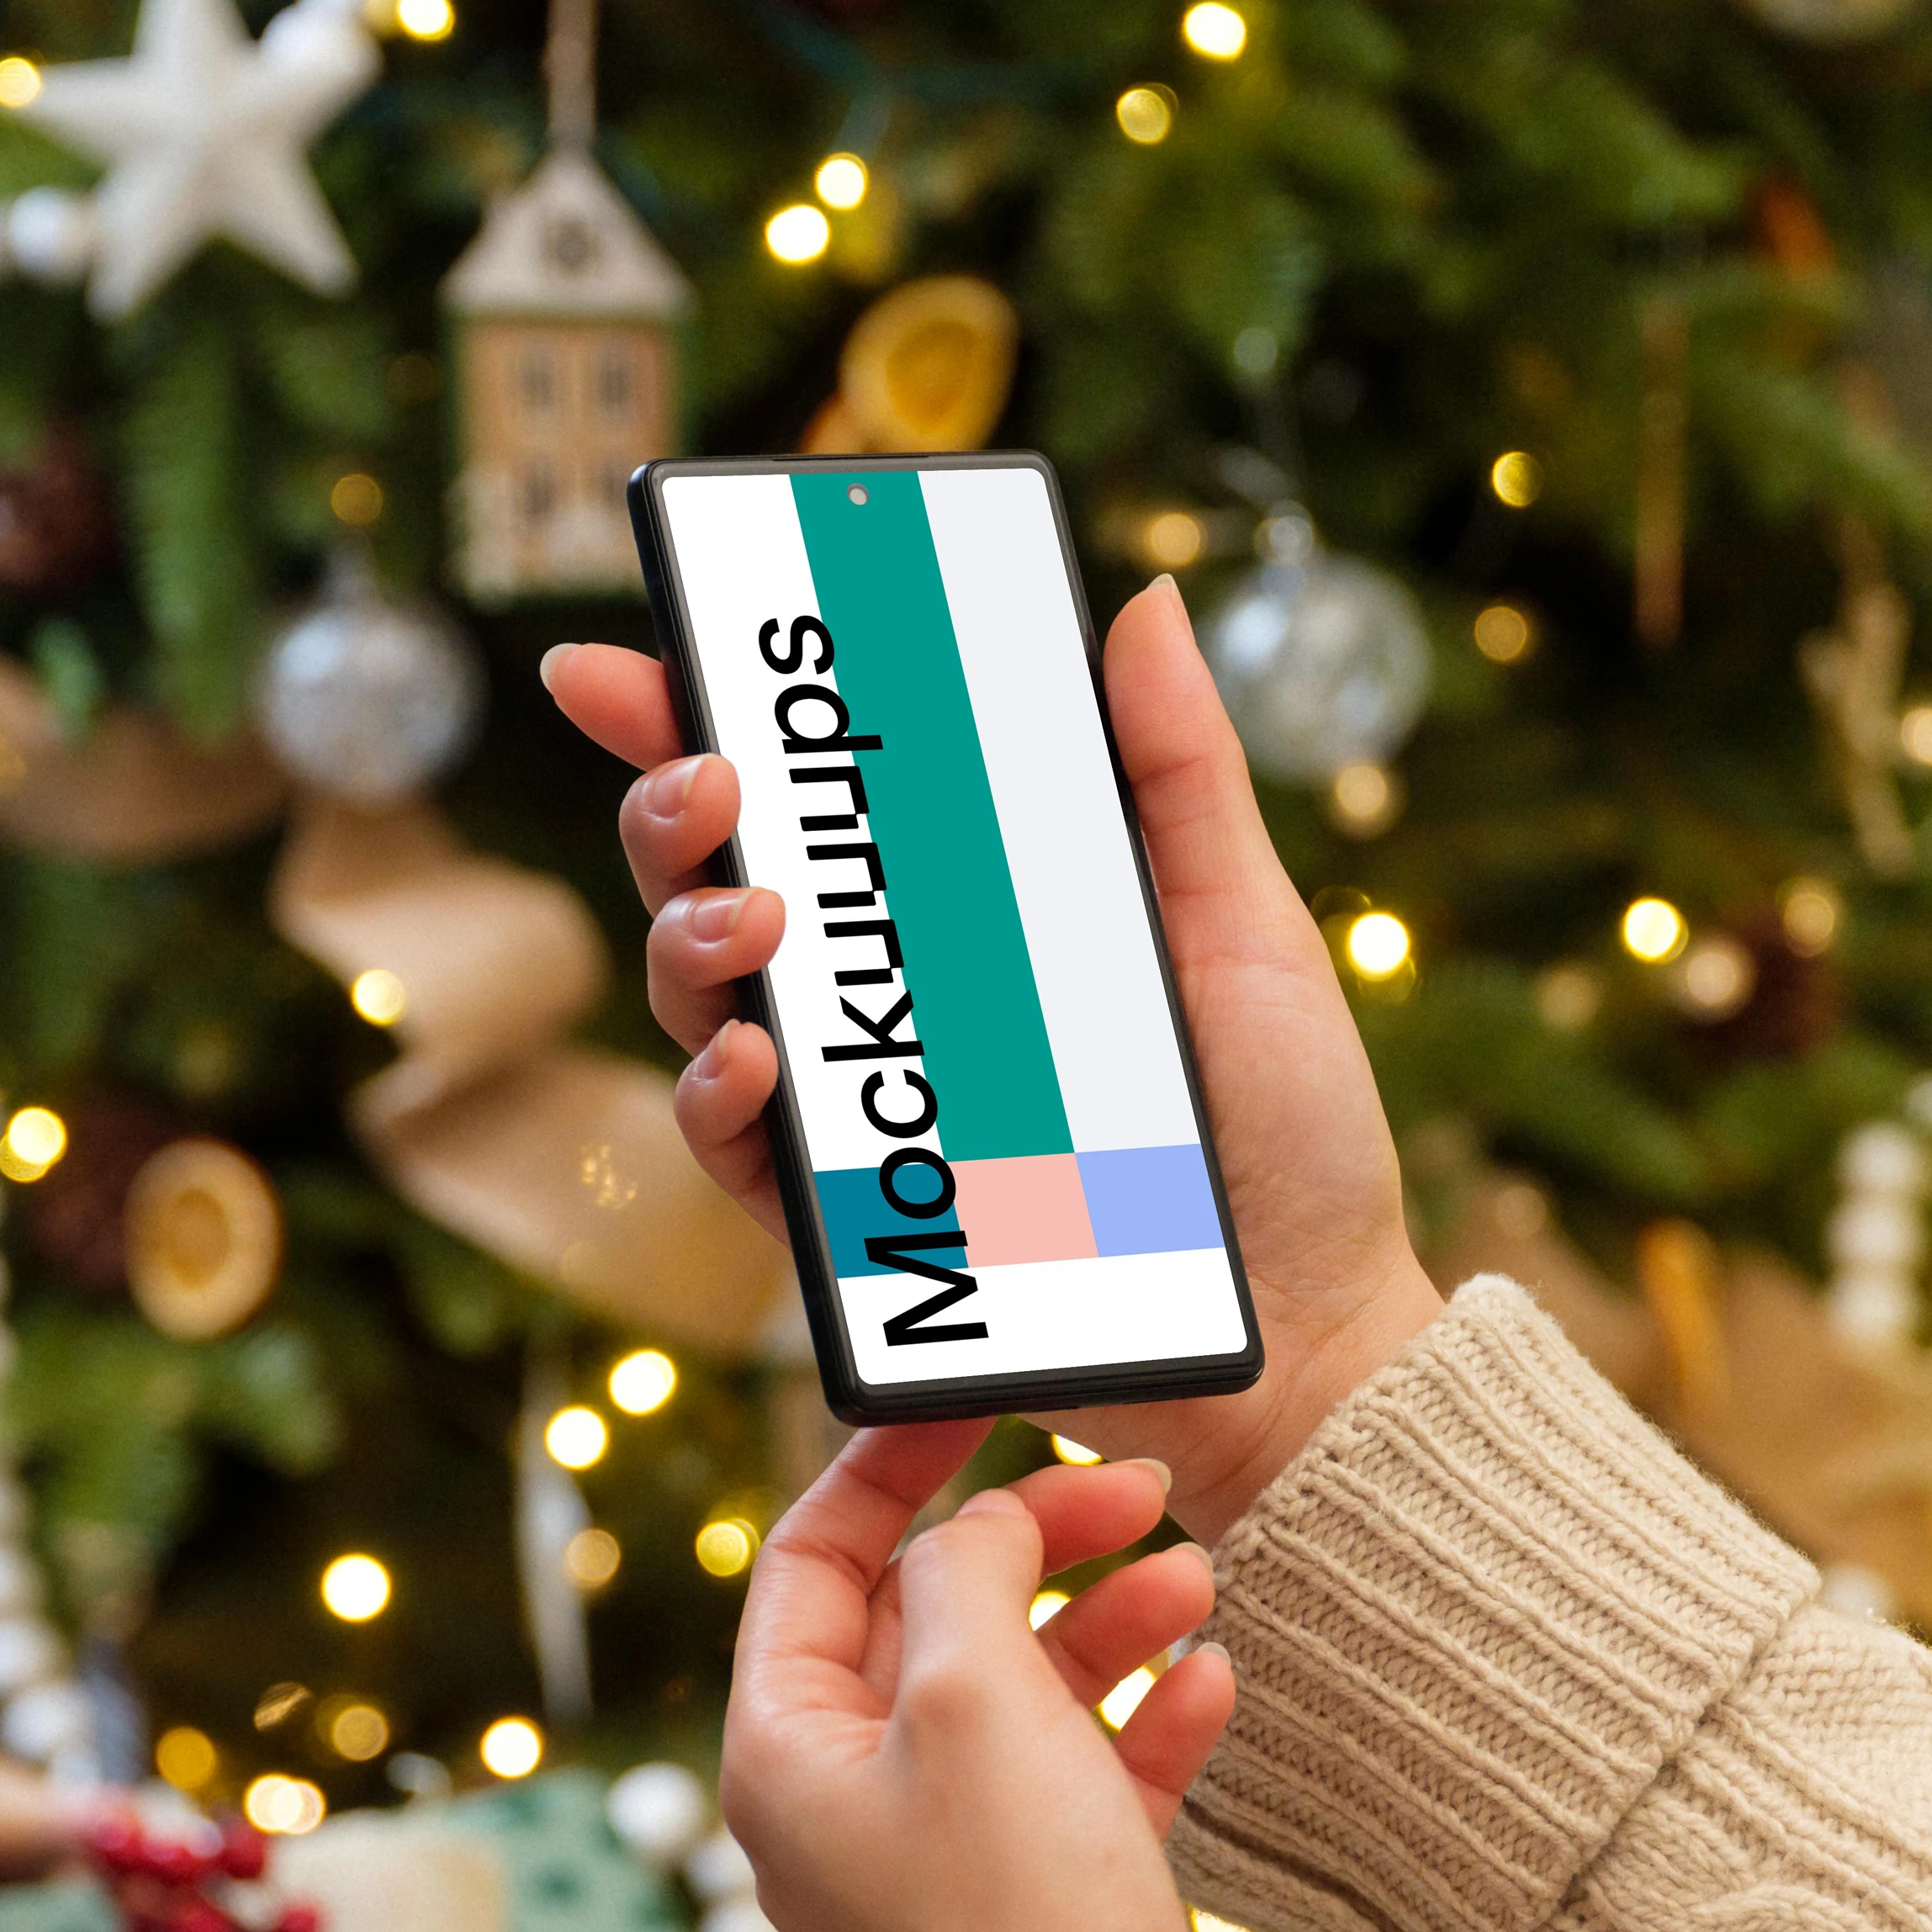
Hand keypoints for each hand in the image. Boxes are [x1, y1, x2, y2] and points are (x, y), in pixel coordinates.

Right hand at [543, 576, 1440, 1538]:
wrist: (1309, 1330)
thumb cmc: (1289, 1130)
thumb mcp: (1244, 923)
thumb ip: (1178, 768)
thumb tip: (1133, 601)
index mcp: (964, 904)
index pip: (807, 797)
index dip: (694, 720)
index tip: (622, 661)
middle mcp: (891, 999)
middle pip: (716, 880)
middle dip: (673, 812)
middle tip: (717, 781)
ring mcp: (864, 1110)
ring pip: (700, 1005)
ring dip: (688, 940)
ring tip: (749, 916)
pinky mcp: (860, 1225)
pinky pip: (742, 1156)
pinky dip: (720, 1101)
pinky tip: (749, 1063)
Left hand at [722, 1425, 1270, 1931]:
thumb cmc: (1022, 1916)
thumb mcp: (976, 1693)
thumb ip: (965, 1570)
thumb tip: (979, 1522)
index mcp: (783, 1753)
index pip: (814, 1563)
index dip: (892, 1471)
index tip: (979, 1401)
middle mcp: (846, 1804)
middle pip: (930, 1619)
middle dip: (1034, 1545)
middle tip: (1139, 1488)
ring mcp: (946, 1859)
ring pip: (1021, 1690)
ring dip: (1108, 1623)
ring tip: (1199, 1579)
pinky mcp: (1045, 1906)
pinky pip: (1085, 1775)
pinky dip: (1144, 1719)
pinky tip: (1212, 1679)